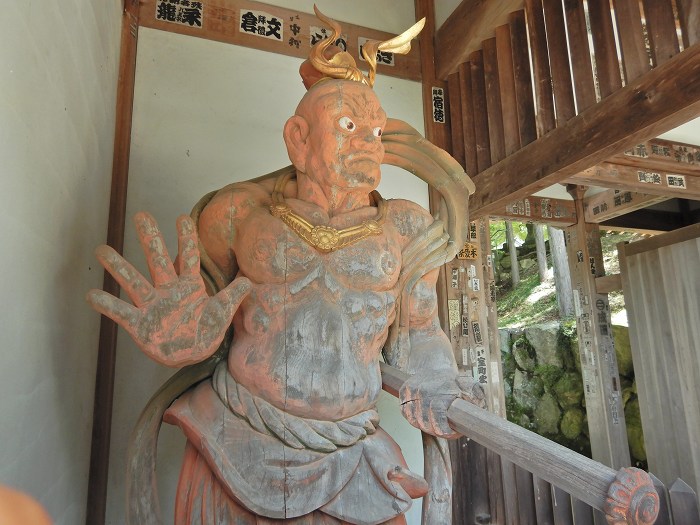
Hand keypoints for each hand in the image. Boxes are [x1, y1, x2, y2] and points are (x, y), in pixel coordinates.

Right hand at [87, 212, 250, 366]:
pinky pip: (120, 312)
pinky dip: (106, 305)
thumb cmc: (206, 331)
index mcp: (189, 286)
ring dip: (118, 266)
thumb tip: (248, 281)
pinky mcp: (139, 324)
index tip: (182, 218)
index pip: (189, 258)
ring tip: (101, 249)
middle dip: (150, 239)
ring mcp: (151, 305)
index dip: (187, 239)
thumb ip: (233, 297)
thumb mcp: (223, 314)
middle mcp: (167, 290)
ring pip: (133, 281)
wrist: (190, 354)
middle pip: (157, 260)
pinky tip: (91, 294)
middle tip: (141, 215)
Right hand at [400, 371, 484, 437]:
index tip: (448, 432)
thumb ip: (476, 396)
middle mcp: (423, 393)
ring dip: (423, 425)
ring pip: (414, 420)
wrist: (433, 362)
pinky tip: (422, 417)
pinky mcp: (404, 391)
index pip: (438, 420)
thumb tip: (479, 407)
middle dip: (434, 430)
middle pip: (425, 423)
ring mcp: (412, 392)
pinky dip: (412, 418)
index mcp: (440, 394)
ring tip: (433, 423)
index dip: (443, 431)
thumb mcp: (468, 385)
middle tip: (442, 429)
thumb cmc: (451, 378)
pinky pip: (405, 412)